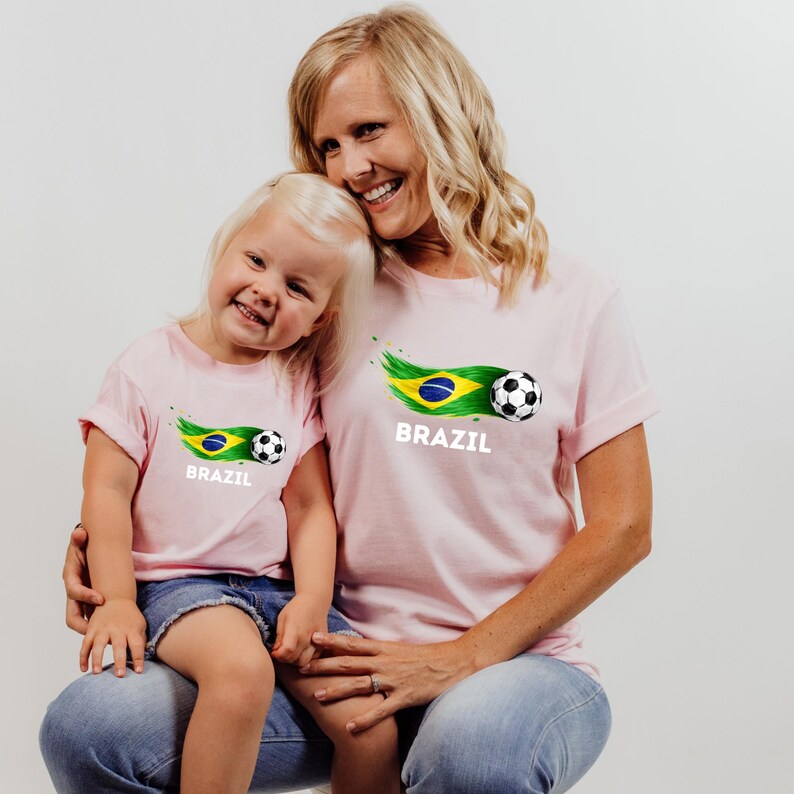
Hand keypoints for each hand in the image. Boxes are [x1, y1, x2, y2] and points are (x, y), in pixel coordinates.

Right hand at [64, 525, 104, 634]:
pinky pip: (94, 616)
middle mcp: (74, 591)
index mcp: (71, 576)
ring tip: (111, 632)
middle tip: (101, 630)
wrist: (89, 547)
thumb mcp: (81, 539)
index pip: (73, 592)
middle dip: (84, 626)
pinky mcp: (91, 600)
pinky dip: (101, 622)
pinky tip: (116, 625)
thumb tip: (79, 533)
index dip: (85, 596)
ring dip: (94, 627)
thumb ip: (79, 537)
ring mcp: (82, 598)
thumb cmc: (84, 544)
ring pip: (83, 620)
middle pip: (72, 616)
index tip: (101, 599)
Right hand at [79, 598, 146, 676]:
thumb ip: (141, 640)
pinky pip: (85, 645)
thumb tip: (143, 659)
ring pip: (98, 645)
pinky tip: (83, 669)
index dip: (138, 658)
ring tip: (97, 673)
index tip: (139, 671)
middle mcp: (117, 630)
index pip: (137, 645)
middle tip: (119, 675)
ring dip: (97, 659)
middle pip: (119, 646)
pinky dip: (82, 657)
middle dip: (119, 661)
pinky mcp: (91, 630)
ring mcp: (103, 630)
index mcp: (132, 629)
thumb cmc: (130, 617)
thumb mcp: (140, 625)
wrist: (115, 598)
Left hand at [270, 593, 327, 667]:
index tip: (274, 652)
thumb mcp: (283, 618)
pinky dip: (305, 659)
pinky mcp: (323, 644)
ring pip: (304, 662)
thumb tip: (276, 651)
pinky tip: (300, 652)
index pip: (287, 651)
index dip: (278, 655)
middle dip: (284, 659)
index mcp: (296, 630)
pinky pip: (313, 659)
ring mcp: (317, 642)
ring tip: (290, 653)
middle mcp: (308, 638)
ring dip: (295, 661)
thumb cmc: (296, 608)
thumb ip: (279, 636)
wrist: (315, 601)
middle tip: (281, 652)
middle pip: (294, 659)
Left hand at [300, 633, 474, 731]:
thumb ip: (378, 651)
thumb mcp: (398, 649)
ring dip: (338, 691)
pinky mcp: (404, 697)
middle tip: (303, 668)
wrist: (453, 664)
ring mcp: (394, 680)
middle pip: (350, 663)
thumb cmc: (425, 657)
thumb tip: (357, 650)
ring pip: (361, 685)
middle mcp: (385, 662)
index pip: (353, 644)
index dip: (332, 641)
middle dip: (325, 666)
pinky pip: (381, 710)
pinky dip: (365, 719)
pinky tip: (350, 727)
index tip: (312, 638)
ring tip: (318, 696)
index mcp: (384, 649)